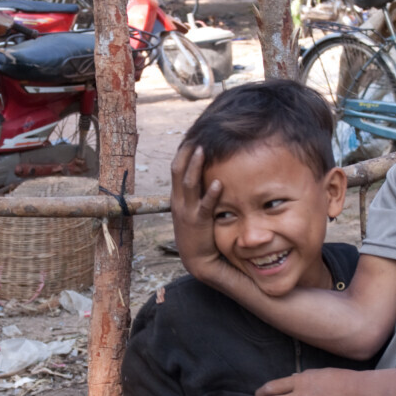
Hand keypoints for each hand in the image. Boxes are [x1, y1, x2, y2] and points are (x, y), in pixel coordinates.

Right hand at [168, 144, 228, 283]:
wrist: (197, 260)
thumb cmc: (199, 234)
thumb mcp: (192, 210)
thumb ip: (197, 195)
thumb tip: (206, 176)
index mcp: (177, 197)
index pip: (176, 169)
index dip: (182, 152)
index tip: (190, 136)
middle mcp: (179, 201)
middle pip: (177, 170)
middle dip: (185, 152)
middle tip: (194, 135)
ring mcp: (187, 212)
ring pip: (188, 183)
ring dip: (195, 165)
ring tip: (201, 150)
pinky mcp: (199, 223)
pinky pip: (204, 206)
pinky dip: (211, 194)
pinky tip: (218, 183)